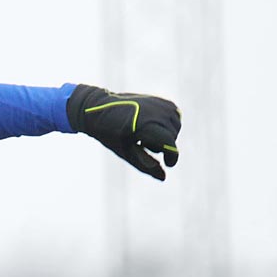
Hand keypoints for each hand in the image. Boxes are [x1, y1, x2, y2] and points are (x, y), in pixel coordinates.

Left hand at [67, 84, 181, 179]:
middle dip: (164, 145)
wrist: (100, 110)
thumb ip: (146, 165)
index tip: (169, 164)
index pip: (169, 142)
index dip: (172, 156)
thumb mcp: (127, 153)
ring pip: (176, 125)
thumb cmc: (111, 135)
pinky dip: (169, 123)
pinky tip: (154, 126)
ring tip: (147, 134)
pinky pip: (174, 114)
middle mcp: (153, 112)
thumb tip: (164, 177)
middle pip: (173, 135)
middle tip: (142, 143)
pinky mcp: (159, 99)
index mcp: (143, 125)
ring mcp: (157, 103)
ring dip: (167, 134)